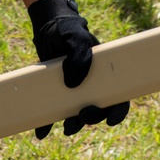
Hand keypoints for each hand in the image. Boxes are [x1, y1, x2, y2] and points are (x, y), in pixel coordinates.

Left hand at [28, 0, 129, 138]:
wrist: (46, 27)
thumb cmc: (66, 30)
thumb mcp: (74, 36)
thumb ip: (79, 54)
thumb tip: (73, 85)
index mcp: (104, 73)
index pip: (118, 95)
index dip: (118, 111)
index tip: (110, 120)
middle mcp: (92, 84)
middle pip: (98, 108)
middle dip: (93, 118)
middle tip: (82, 117)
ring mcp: (74, 90)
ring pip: (78, 113)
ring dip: (74, 125)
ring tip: (66, 129)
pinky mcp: (56, 92)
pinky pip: (54, 111)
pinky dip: (48, 124)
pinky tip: (41, 132)